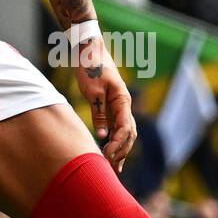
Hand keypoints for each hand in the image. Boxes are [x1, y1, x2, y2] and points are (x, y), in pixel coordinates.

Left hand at [74, 35, 135, 173]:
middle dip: (122, 152)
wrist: (89, 49)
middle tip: (112, 168)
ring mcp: (119, 105)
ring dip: (121, 150)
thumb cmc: (90, 66)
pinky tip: (110, 153)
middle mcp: (124, 104)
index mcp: (123, 100)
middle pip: (129, 134)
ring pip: (125, 132)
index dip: (118, 144)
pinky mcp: (111, 105)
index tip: (107, 155)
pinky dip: (115, 141)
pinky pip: (117, 127)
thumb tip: (104, 136)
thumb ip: (99, 113)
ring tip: (115, 168)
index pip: (125, 128)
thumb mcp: (92, 91)